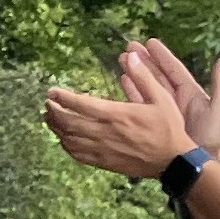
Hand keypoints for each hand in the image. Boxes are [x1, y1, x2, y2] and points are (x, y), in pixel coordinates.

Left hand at [41, 71, 193, 182]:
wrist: (172, 160)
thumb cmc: (168, 128)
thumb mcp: (161, 98)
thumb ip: (143, 77)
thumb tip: (131, 56)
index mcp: (117, 114)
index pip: (81, 104)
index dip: (62, 97)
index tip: (52, 91)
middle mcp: (105, 133)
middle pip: (69, 122)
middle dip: (54, 111)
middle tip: (47, 103)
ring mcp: (102, 150)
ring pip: (70, 139)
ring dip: (56, 128)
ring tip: (49, 118)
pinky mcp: (104, 162)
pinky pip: (78, 155)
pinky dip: (66, 146)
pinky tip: (63, 139)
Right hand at [124, 39, 219, 152]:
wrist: (196, 164)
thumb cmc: (210, 138)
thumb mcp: (219, 109)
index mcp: (190, 92)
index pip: (173, 69)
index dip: (162, 55)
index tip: (149, 42)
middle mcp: (175, 98)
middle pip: (156, 74)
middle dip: (143, 59)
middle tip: (128, 46)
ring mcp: (163, 110)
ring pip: (146, 85)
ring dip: (134, 72)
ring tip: (121, 59)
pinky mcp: (153, 121)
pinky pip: (140, 102)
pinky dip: (131, 90)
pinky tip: (122, 80)